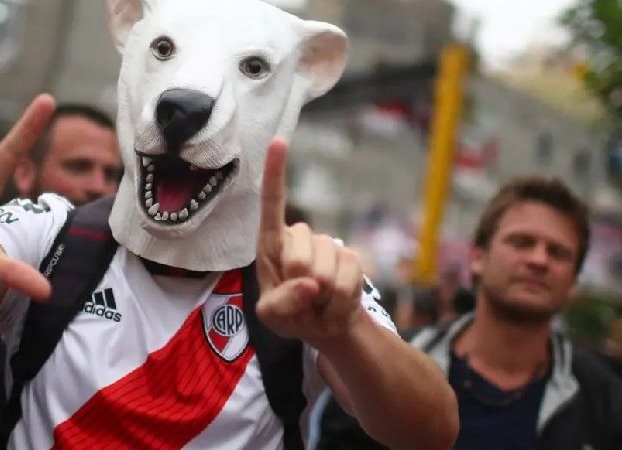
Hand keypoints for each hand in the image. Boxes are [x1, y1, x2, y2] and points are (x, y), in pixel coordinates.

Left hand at [256, 140, 364, 344]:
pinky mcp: (351, 257)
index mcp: (271, 245)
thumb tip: (310, 283)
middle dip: (302, 287)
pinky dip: (340, 300)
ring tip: (317, 302)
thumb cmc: (290, 314)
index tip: (279, 141)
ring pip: (326, 271)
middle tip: (302, 299)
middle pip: (300, 259)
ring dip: (323, 298)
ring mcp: (327, 245)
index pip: (271, 204)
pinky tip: (334, 302)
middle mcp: (299, 238)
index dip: (275, 173)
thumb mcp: (273, 317)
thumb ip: (283, 302)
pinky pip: (348, 278)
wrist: (325, 326)